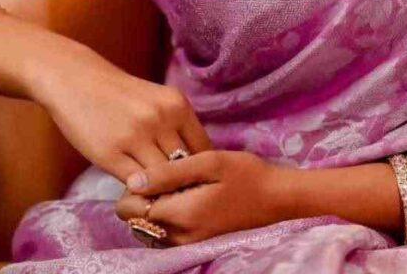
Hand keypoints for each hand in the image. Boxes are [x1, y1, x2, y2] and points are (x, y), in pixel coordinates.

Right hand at [30, 39, 211, 185]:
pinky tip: (138, 194)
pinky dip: (140, 193)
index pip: (203, 150)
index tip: (196, 183)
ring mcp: (135, 137)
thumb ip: (176, 128)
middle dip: (183, 185)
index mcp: (177, 105)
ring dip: (161, 192)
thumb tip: (195, 167)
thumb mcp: (158, 101)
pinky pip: (135, 184)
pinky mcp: (110, 154)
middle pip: (184, 167)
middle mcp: (160, 119)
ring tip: (160, 200)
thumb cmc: (121, 94)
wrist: (77, 80)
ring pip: (161, 179)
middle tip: (180, 199)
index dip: (201, 171)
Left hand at [115, 149, 293, 244]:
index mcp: (180, 215)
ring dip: (153, 206)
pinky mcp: (193, 244)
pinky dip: (165, 215)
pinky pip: (162, 232)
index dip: (133, 187)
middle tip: (166, 174)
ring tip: (177, 183)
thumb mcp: (210, 162)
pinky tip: (184, 196)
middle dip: (142, 197)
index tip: (152, 169)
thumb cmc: (245, 174)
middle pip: (135, 220)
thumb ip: (170, 172)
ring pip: (146, 227)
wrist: (276, 199)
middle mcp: (178, 237)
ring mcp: (185, 244)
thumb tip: (133, 181)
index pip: (130, 208)